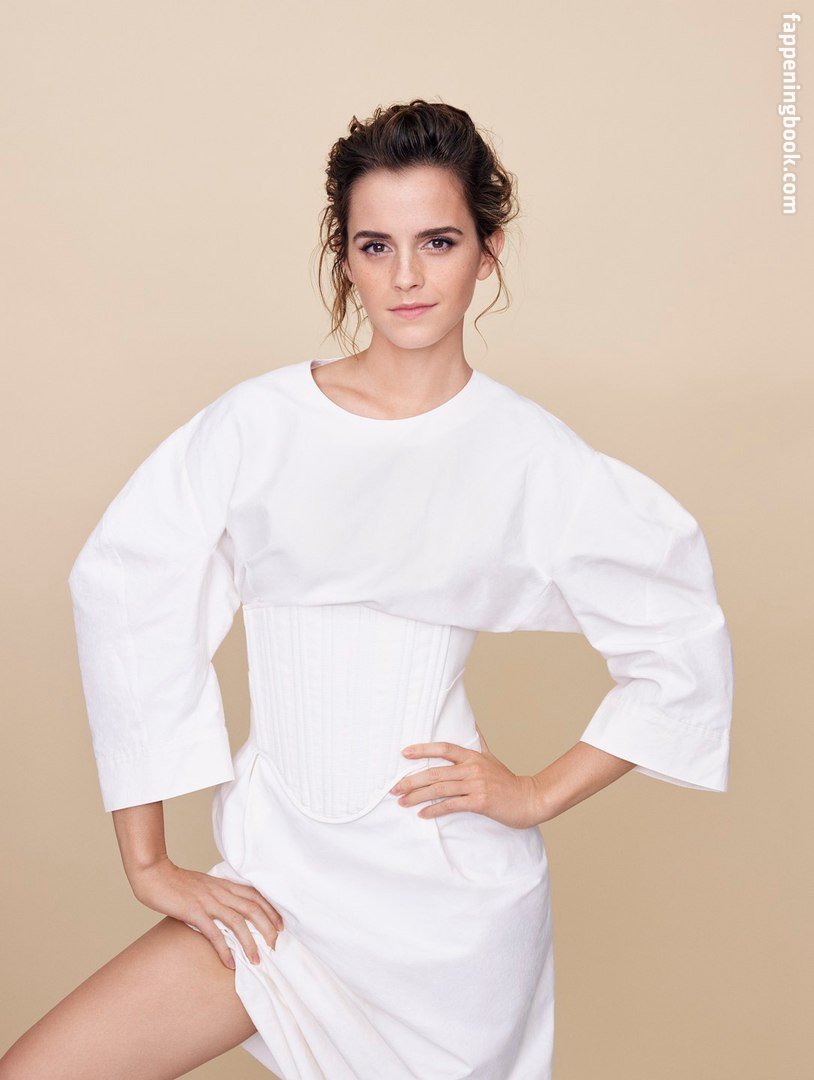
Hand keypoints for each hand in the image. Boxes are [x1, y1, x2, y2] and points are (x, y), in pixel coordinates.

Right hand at [129, 856, 284, 969]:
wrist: (154, 874)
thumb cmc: (177, 882)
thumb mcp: (204, 884)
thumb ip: (218, 894)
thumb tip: (228, 908)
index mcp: (224, 884)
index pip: (255, 895)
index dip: (271, 910)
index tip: (281, 926)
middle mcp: (220, 891)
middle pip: (252, 908)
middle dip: (267, 928)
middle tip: (275, 946)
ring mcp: (208, 901)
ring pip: (237, 921)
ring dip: (249, 942)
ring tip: (256, 960)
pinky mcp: (194, 912)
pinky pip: (213, 932)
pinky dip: (224, 948)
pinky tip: (230, 963)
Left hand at [389, 725, 543, 828]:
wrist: (529, 799)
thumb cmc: (507, 781)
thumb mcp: (491, 758)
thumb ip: (478, 744)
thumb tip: (472, 725)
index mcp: (472, 756)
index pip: (443, 748)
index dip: (423, 749)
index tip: (404, 753)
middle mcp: (472, 768)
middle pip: (435, 772)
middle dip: (411, 780)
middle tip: (393, 787)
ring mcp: (476, 785)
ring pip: (440, 789)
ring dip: (418, 796)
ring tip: (402, 802)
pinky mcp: (480, 802)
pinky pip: (452, 805)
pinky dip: (435, 810)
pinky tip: (423, 814)